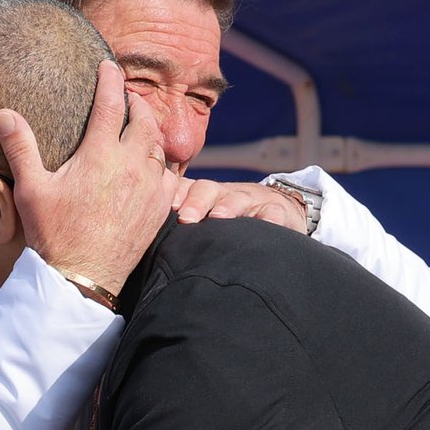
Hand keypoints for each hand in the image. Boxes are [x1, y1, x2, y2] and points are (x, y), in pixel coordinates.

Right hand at [0, 60, 175, 297]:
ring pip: (160, 146)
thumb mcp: (31, 190)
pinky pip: (170, 176)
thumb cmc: (54, 235)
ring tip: (138, 128)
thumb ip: (20, 147)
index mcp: (100, 156)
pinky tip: (152, 165)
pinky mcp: (159, 210)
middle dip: (136, 102)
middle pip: (144, 119)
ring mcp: (150, 189)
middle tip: (126, 97)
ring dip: (150, 131)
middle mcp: (131, 166)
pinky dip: (161, 163)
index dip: (110, 79)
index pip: (111, 103)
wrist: (82, 278)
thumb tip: (4, 113)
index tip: (107, 66)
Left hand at [174, 178, 309, 232]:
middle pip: (206, 189)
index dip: (174, 195)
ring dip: (227, 206)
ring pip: (237, 198)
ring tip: (219, 217)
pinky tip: (266, 227)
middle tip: (186, 218)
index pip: (184, 189)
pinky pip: (274, 213)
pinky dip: (270, 219)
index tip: (165, 208)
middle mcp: (224, 194)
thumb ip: (182, 224)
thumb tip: (151, 240)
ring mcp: (251, 200)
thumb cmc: (231, 221)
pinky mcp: (277, 211)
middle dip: (195, 202)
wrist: (278, 211)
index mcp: (203, 196)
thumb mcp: (207, 219)